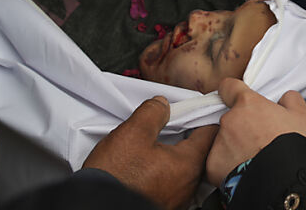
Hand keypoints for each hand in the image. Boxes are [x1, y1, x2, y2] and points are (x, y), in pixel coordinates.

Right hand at [83, 96, 216, 209]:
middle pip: (199, 150)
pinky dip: (167, 169)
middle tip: (173, 121)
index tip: (194, 106)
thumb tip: (162, 105)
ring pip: (185, 167)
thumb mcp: (133, 133)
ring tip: (159, 142)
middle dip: (188, 134)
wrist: (96, 207)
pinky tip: (151, 163)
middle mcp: (188, 184)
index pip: (209, 132)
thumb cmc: (114, 177)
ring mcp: (177, 198)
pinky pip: (173, 182)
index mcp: (188, 164)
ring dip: (176, 153)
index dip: (201, 114)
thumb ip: (153, 112)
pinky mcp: (164, 205)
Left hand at [205, 78, 305, 186]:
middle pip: (230, 118)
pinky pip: (217, 162)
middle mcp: (229, 120)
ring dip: (234, 146)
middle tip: (259, 140)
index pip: (228, 87)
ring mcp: (219, 143)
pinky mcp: (212, 165)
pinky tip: (244, 170)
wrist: (284, 181)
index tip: (235, 97)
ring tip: (253, 159)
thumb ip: (290, 99)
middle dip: (241, 127)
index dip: (233, 92)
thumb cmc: (293, 148)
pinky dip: (227, 166)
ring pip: (223, 140)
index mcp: (248, 104)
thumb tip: (286, 98)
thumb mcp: (301, 116)